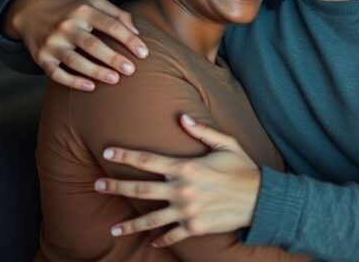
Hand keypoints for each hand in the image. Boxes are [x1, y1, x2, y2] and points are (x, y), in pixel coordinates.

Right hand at [6, 0, 146, 90]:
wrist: (30, 10)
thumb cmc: (70, 8)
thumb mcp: (92, 2)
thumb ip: (116, 14)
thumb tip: (137, 32)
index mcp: (82, 11)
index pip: (110, 25)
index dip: (128, 40)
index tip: (144, 53)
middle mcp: (66, 26)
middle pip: (92, 45)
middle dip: (113, 58)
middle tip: (131, 70)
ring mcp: (52, 43)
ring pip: (74, 61)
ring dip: (95, 72)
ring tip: (114, 79)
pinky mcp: (41, 58)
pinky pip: (56, 73)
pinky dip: (73, 81)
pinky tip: (90, 87)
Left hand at [94, 114, 261, 246]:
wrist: (261, 199)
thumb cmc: (243, 168)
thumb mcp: (226, 144)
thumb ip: (202, 131)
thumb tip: (182, 118)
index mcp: (186, 167)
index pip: (148, 160)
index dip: (126, 155)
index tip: (107, 153)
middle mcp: (182, 189)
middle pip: (141, 189)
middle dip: (117, 186)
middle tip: (97, 185)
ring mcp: (187, 211)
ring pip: (151, 218)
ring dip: (130, 224)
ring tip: (113, 228)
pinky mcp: (195, 227)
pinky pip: (172, 235)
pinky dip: (161, 238)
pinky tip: (151, 241)